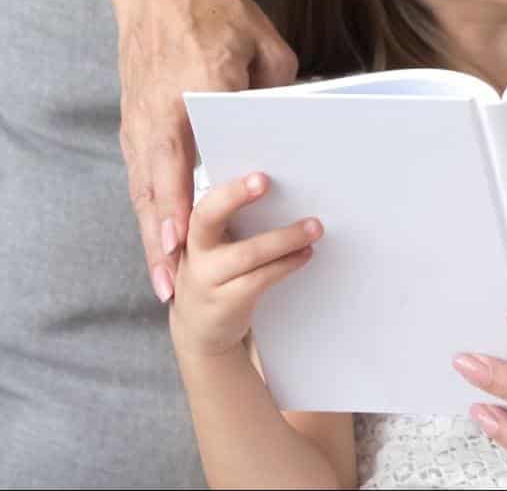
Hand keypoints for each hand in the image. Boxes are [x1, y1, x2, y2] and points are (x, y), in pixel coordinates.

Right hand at [116, 0, 295, 303]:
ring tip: (163, 281)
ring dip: (152, 236)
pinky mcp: (133, 122)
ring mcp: (140, 120)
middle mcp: (160, 113)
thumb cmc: (214, 9)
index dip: (186, 199)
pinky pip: (138, 176)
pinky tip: (158, 242)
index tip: (188, 237)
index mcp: (193, 91)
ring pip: (143, 188)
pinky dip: (147, 212)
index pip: (187, 155)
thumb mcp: (261, 42)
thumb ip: (277, 87)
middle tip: (172, 284)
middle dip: (164, 237)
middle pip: (158, 185)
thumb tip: (296, 122)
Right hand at [169, 171, 321, 357]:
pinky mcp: (225, 302)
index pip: (204, 201)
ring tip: (314, 227)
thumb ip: (233, 221)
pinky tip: (305, 254)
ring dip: (283, 238)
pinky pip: (260, 278)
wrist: (200, 331)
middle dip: (234, 196)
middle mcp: (193, 251)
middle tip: (264, 181)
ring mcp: (206, 278)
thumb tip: (286, 190)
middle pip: (206, 217)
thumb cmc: (217, 275)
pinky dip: (286, 263)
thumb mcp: (214, 246)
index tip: (259, 175)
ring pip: (246, 253)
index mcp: (192, 228)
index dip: (227, 188)